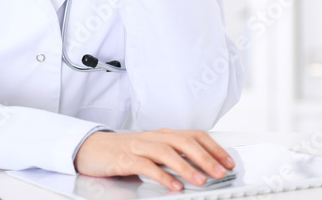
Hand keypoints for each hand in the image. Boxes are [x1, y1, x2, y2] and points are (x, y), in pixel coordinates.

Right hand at [73, 128, 234, 190]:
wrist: (91, 148)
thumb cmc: (124, 152)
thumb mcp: (153, 152)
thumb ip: (173, 157)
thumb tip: (201, 168)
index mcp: (164, 134)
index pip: (195, 135)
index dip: (214, 148)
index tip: (229, 162)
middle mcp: (154, 137)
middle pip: (185, 141)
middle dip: (206, 157)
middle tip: (221, 172)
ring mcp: (139, 146)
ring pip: (167, 152)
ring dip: (187, 167)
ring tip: (200, 181)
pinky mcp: (125, 158)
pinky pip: (147, 166)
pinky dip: (162, 176)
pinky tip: (174, 186)